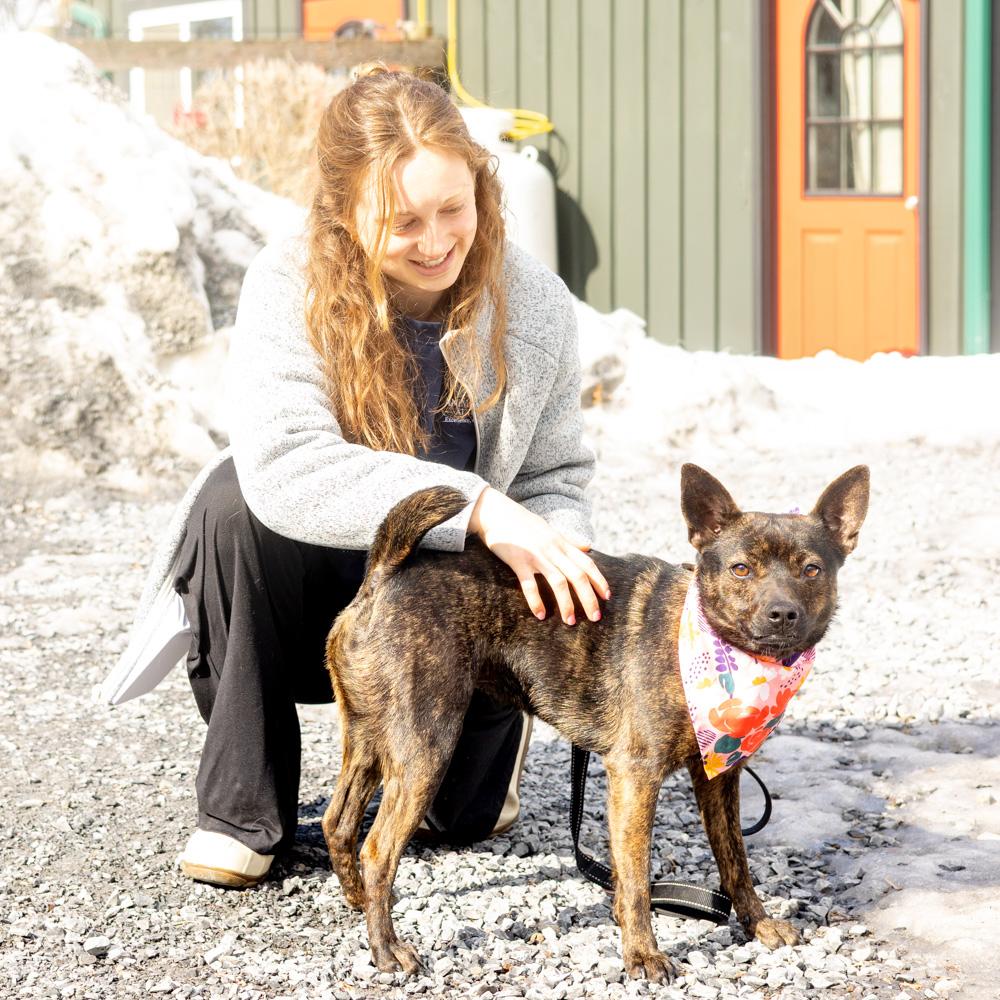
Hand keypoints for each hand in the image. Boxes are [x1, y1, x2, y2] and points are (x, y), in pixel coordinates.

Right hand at [467, 488, 610, 624]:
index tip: (607, 597)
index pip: (586, 563)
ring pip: (558, 581)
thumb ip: (570, 540)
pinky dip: (536, 601)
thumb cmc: (524, 523)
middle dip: (589, 598)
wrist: (497, 513)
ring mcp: (536, 555)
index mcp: (561, 542)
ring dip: (566, 603)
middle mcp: (552, 549)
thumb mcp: (550, 529)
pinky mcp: (518, 561)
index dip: (599, 579)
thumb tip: (589, 546)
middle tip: (595, 618)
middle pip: (577, 575)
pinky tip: (541, 615)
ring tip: (570, 622)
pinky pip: (529, 584)